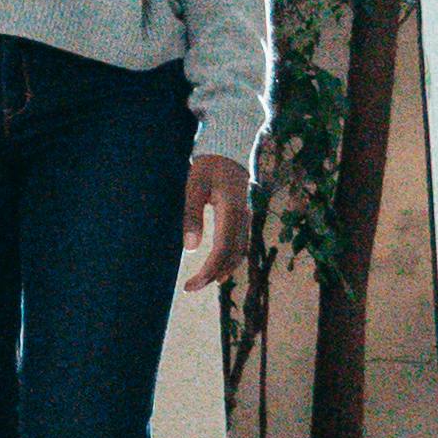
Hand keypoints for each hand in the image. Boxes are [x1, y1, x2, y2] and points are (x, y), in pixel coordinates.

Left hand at [179, 156, 249, 290]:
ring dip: (223, 270)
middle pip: (232, 256)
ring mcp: (246, 219)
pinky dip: (230, 260)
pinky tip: (220, 268)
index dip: (208, 271)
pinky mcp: (243, 218)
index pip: (222, 250)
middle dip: (213, 275)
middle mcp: (243, 219)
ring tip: (203, 282)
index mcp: (231, 212)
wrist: (227, 151)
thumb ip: (192, 216)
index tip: (192, 284)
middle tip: (191, 287)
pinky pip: (240, 245)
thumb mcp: (193, 187)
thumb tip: (191, 248)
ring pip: (239, 252)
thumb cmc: (207, 167)